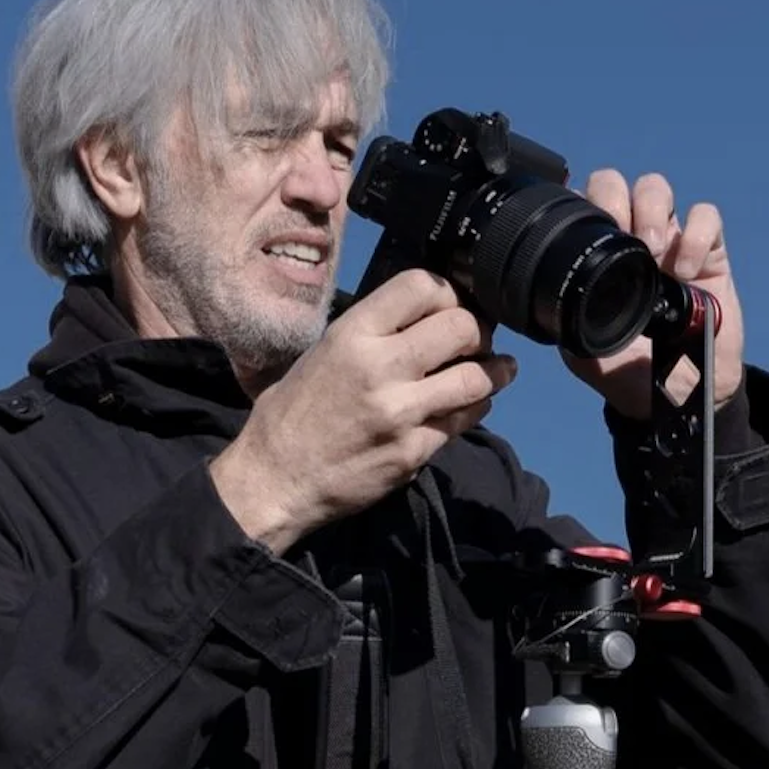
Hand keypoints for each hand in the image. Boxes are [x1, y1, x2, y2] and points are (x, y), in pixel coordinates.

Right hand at [210, 270, 517, 553]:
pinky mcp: (413, 452)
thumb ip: (371, 333)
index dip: (448, 291)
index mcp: (352, 335)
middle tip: (474, 340)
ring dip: (492, 371)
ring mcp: (401, 413)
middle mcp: (381, 368)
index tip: (451, 304)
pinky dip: (474, 408)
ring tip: (494, 369)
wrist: (274, 481)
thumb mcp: (321, 354)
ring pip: (476, 378)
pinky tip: (468, 404)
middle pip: (462, 327)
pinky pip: (464, 420)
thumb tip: (420, 318)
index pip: (422, 287)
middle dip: (477, 331)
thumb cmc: (289, 415)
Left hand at [562, 171, 745, 420]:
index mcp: (596, 254)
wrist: (676, 394)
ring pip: (656, 187)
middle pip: (617, 183)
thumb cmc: (628, 367)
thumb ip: (564, 318)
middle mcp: (629, 238)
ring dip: (650, 210)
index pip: (583, 204)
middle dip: (615, 199)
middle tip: (621, 236)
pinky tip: (688, 270)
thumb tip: (543, 299)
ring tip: (654, 253)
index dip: (582, 206)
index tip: (585, 236)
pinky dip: (697, 235)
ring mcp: (669, 240)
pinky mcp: (710, 252)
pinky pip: (707, 216)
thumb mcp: (581, 348)